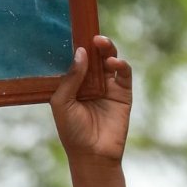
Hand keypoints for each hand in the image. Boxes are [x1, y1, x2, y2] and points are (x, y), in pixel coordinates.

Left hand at [51, 36, 131, 164]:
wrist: (92, 155)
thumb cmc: (72, 131)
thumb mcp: (62, 103)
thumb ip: (70, 78)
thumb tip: (81, 52)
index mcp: (74, 83)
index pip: (77, 60)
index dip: (77, 46)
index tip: (75, 31)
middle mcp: (91, 82)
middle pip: (95, 56)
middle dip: (93, 44)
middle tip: (91, 36)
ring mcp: (108, 87)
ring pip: (110, 60)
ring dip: (107, 49)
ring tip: (101, 43)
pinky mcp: (123, 94)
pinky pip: (124, 74)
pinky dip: (121, 65)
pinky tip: (113, 63)